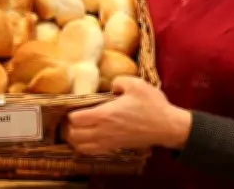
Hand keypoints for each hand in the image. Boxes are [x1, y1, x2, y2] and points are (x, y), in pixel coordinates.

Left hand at [62, 76, 191, 154]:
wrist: (166, 126)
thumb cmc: (152, 105)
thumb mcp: (136, 84)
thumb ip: (118, 81)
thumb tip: (111, 86)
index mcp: (105, 114)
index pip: (75, 119)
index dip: (69, 113)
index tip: (71, 105)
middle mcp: (103, 130)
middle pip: (73, 135)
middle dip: (67, 127)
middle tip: (68, 117)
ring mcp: (108, 141)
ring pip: (80, 146)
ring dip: (73, 138)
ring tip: (74, 129)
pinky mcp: (115, 147)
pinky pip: (92, 152)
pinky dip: (83, 147)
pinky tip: (86, 138)